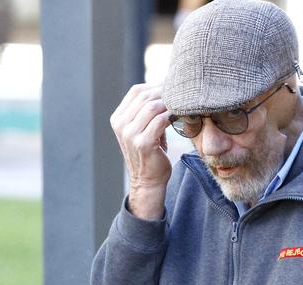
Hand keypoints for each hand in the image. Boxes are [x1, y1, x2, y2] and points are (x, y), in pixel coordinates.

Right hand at [110, 84, 170, 219]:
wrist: (148, 181)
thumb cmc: (151, 153)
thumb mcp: (144, 130)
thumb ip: (148, 113)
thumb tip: (166, 89)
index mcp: (118, 118)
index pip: (136, 91)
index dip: (156, 85)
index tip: (174, 85)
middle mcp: (121, 125)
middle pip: (144, 96)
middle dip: (165, 91)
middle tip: (183, 91)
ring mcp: (130, 134)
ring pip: (152, 107)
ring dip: (170, 102)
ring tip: (184, 102)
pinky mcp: (143, 143)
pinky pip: (160, 121)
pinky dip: (172, 115)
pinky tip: (182, 115)